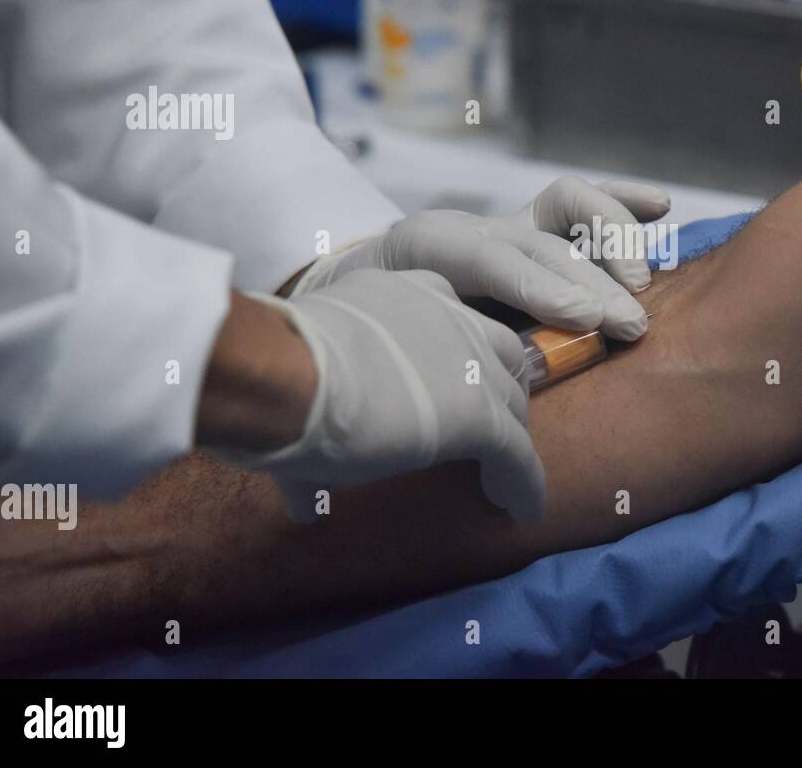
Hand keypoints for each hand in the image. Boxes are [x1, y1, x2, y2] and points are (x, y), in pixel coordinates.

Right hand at [208, 268, 541, 523]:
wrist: (284, 375)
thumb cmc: (277, 368)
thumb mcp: (301, 373)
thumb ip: (311, 429)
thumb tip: (303, 505)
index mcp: (406, 292)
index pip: (454, 321)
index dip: (460, 357)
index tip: (453, 387)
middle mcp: (449, 314)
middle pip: (498, 354)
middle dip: (499, 390)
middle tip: (491, 428)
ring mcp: (470, 363)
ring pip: (513, 403)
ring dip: (514, 438)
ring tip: (508, 473)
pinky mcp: (480, 415)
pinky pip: (517, 454)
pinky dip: (524, 483)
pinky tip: (521, 509)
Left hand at [292, 178, 670, 340]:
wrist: (365, 292)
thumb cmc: (379, 333)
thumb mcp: (386, 344)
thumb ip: (430, 358)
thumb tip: (483, 402)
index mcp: (425, 251)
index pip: (489, 258)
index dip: (539, 285)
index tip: (583, 322)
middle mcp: (473, 229)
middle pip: (542, 241)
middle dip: (591, 280)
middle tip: (628, 323)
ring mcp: (506, 225)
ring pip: (568, 207)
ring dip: (614, 241)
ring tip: (643, 285)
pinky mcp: (533, 228)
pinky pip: (582, 205)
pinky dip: (623, 204)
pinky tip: (663, 207)